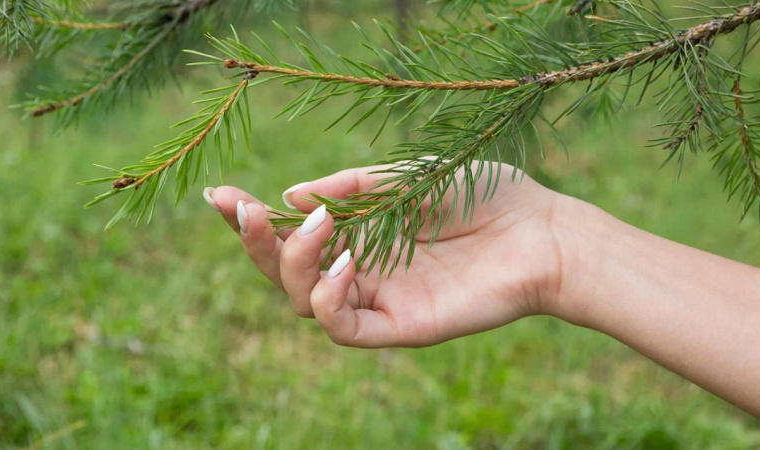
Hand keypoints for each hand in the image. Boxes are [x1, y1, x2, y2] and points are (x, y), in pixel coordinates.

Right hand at [206, 162, 566, 347]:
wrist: (542, 230)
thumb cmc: (482, 194)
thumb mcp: (406, 175)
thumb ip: (349, 187)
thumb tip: (289, 198)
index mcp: (359, 230)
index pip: (290, 232)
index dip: (249, 219)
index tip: (218, 194)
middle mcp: (361, 267)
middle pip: (284, 272)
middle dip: (255, 243)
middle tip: (248, 211)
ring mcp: (379, 298)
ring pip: (304, 300)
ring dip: (295, 263)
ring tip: (323, 228)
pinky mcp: (401, 326)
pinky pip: (344, 328)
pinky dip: (330, 299)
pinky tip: (346, 264)